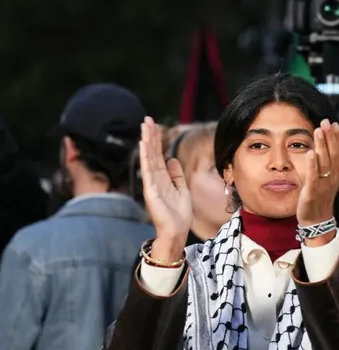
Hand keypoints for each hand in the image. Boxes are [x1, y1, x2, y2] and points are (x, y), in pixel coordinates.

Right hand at [139, 117, 192, 261]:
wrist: (176, 230)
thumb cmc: (179, 213)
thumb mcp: (182, 189)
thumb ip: (176, 174)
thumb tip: (171, 159)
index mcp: (163, 178)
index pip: (158, 155)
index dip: (157, 140)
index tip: (154, 125)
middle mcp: (155, 178)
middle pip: (152, 153)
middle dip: (150, 136)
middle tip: (147, 119)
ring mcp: (152, 183)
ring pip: (148, 158)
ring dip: (147, 142)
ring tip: (144, 126)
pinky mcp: (151, 190)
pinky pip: (148, 170)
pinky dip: (146, 157)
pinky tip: (144, 145)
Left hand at [296, 119, 338, 227]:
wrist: (318, 220)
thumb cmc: (321, 197)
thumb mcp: (331, 177)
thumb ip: (335, 161)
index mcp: (337, 173)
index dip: (337, 137)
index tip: (334, 124)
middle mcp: (332, 177)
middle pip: (333, 154)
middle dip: (330, 137)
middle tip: (326, 122)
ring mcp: (323, 184)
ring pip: (325, 162)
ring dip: (322, 145)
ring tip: (319, 131)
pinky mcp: (312, 191)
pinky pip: (313, 176)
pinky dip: (312, 164)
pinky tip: (310, 152)